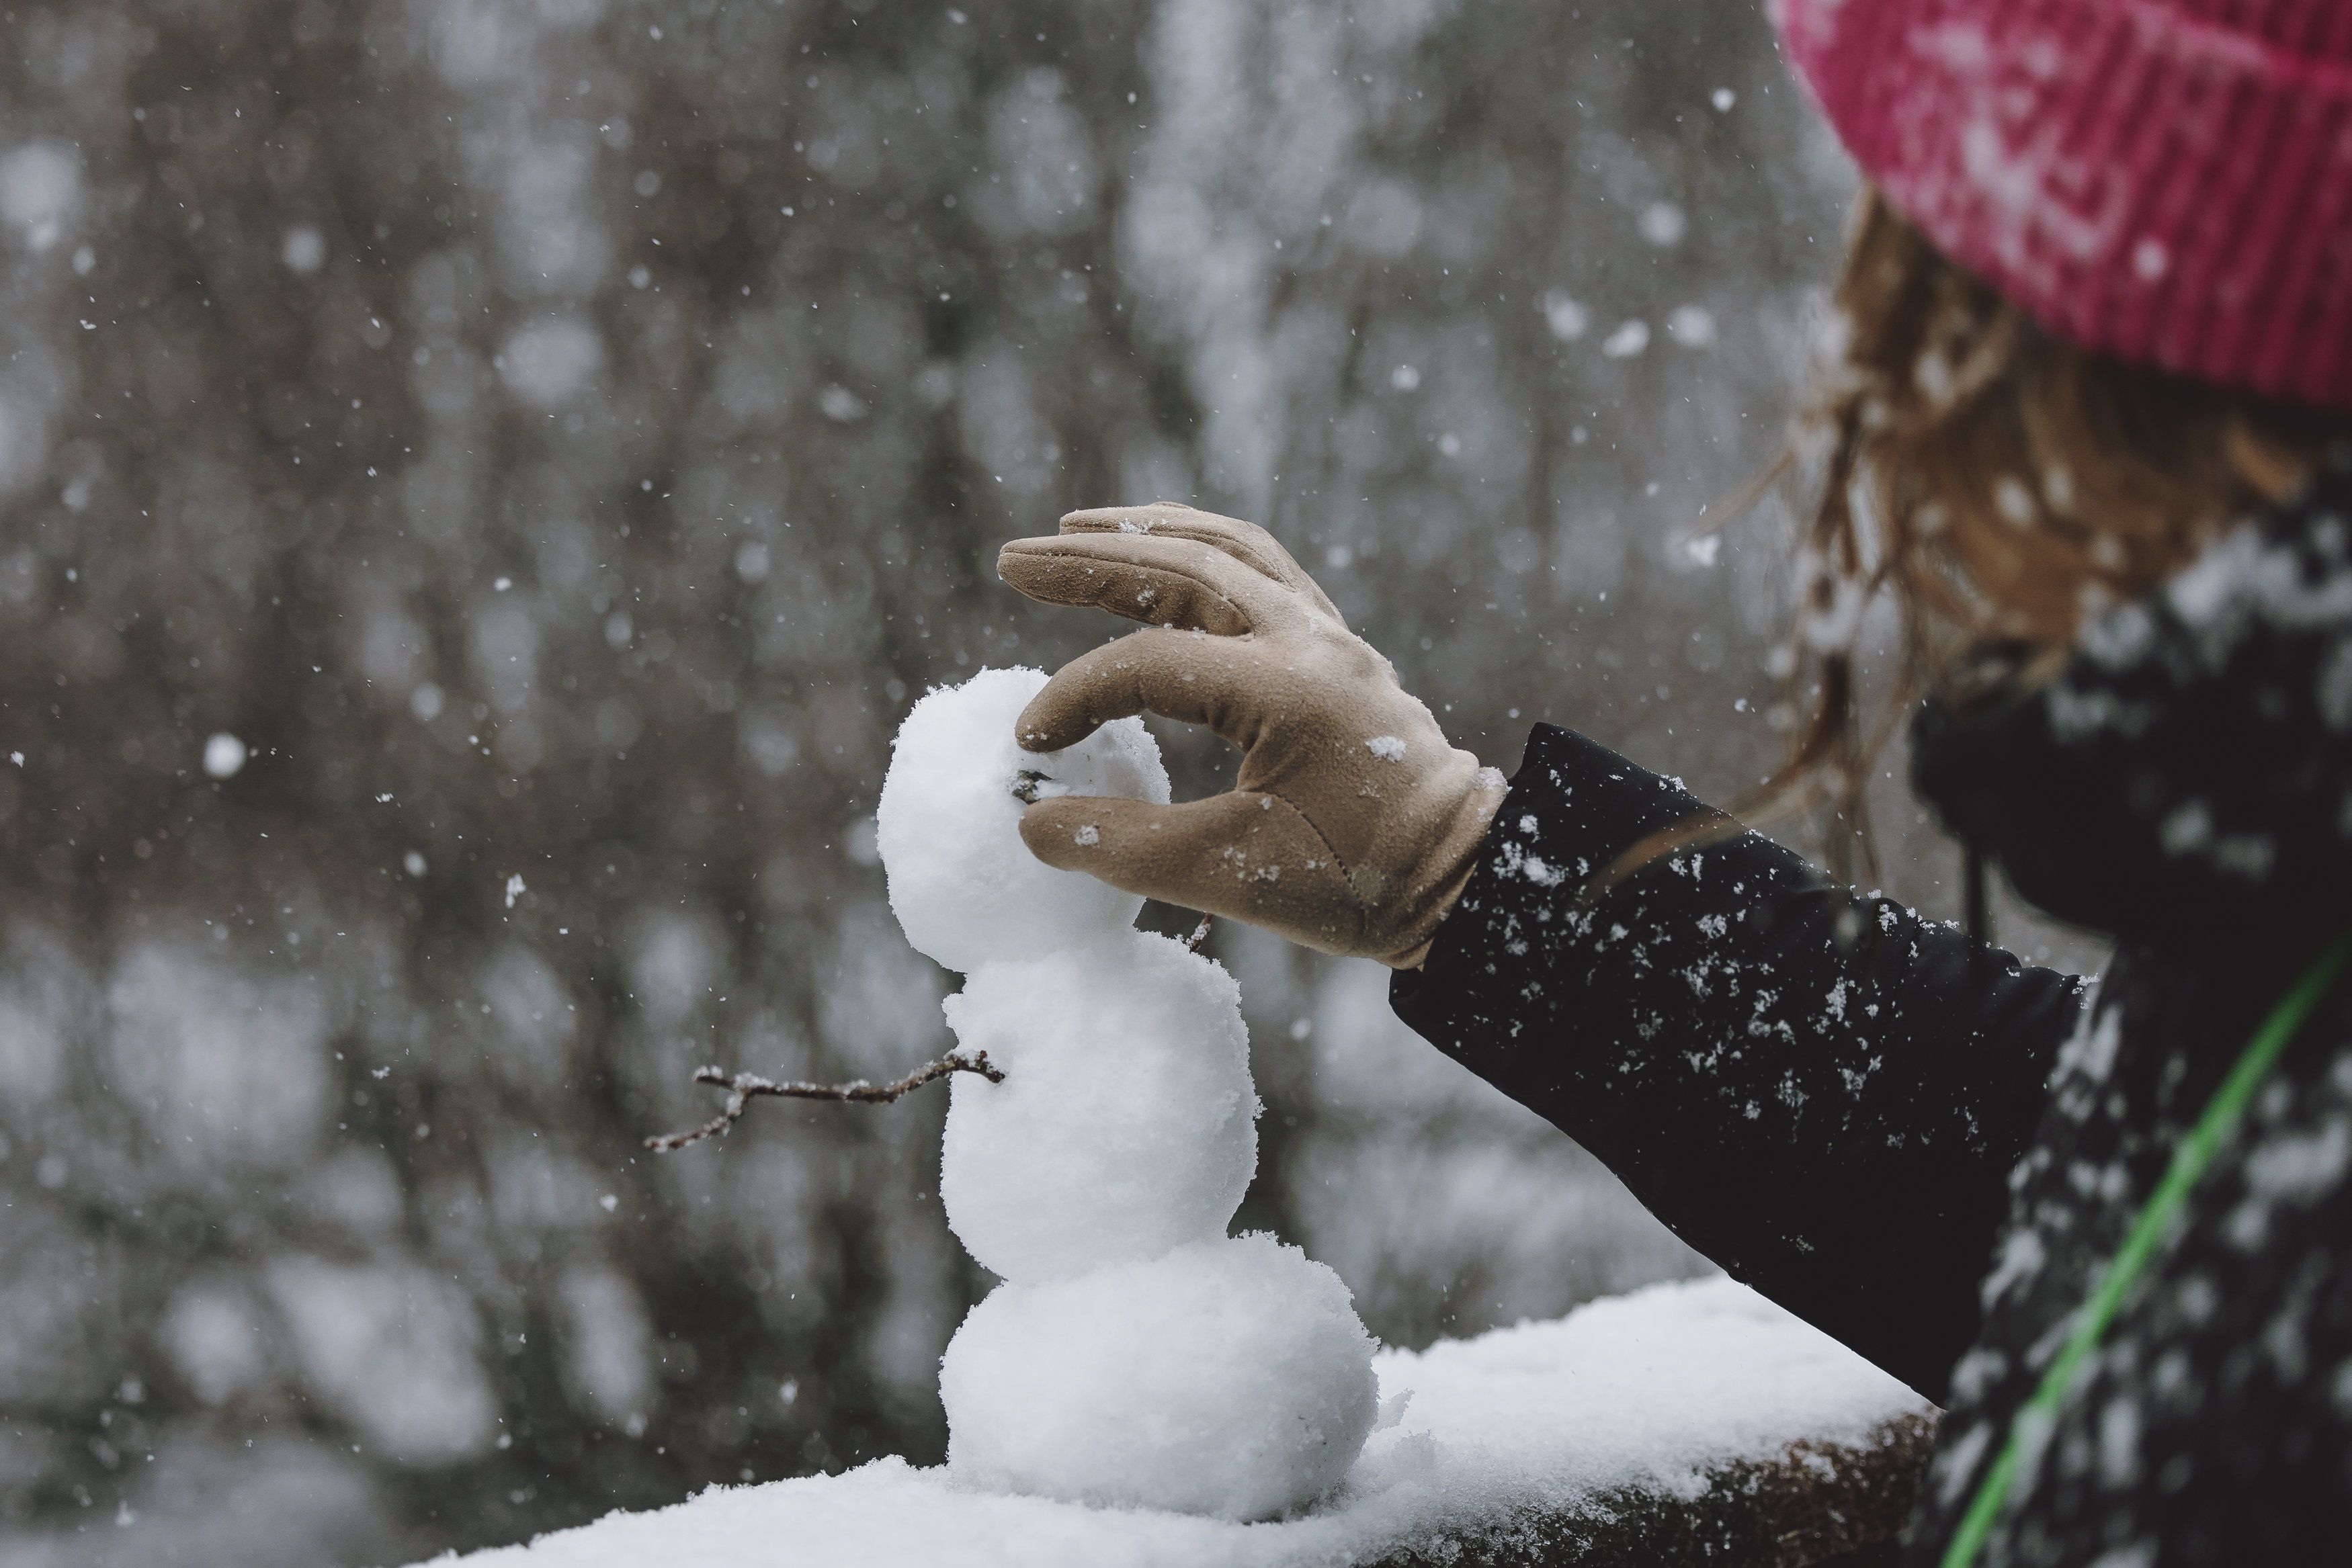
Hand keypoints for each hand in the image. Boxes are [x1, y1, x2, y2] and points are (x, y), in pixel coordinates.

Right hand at [997, 503, 1506, 967]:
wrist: (1464, 880)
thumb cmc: (1357, 884)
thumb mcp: (1233, 878)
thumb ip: (1123, 848)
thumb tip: (1033, 823)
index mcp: (1288, 691)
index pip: (1152, 664)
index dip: (1079, 696)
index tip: (1033, 740)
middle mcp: (1311, 643)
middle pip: (1183, 568)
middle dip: (1090, 561)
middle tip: (1011, 560)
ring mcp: (1330, 637)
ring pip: (1226, 551)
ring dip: (1145, 535)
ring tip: (1072, 529)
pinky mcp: (1336, 648)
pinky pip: (1263, 570)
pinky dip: (1202, 549)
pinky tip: (1160, 549)